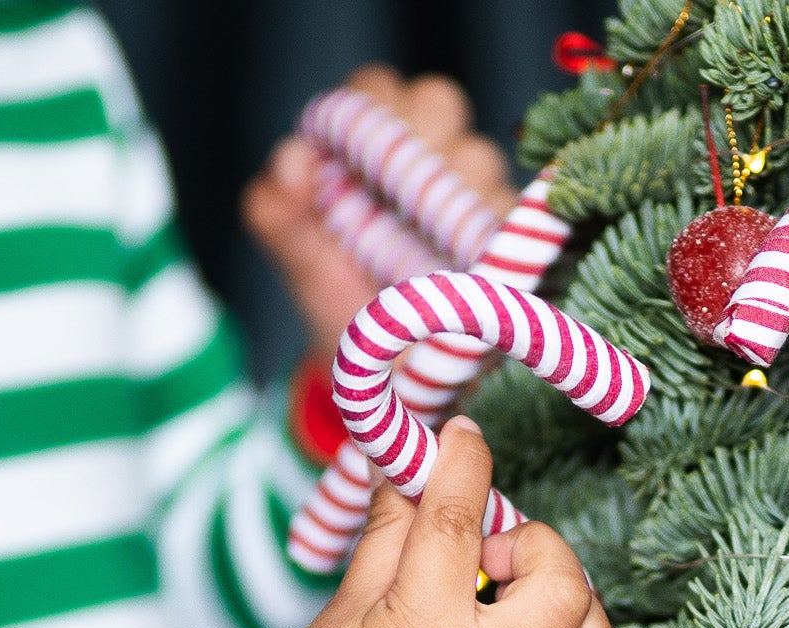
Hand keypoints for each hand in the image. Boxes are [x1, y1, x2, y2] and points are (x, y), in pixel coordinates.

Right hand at [169, 419, 611, 627]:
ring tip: (510, 594)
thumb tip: (415, 469)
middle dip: (533, 544)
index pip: (462, 519)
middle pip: (562, 579)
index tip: (461, 439)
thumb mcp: (343, 608)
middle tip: (484, 550)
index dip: (464, 463)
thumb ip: (391, 534)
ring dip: (563, 596)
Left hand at [242, 66, 513, 362]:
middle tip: (392, 187)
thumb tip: (292, 160)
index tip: (358, 144)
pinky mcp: (512, 238)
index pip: (378, 89)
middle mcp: (427, 159)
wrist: (386, 376)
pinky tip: (459, 266)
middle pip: (439, 103)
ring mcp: (474, 196)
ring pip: (477, 157)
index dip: (372, 104)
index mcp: (371, 147)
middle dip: (416, 135)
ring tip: (418, 244)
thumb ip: (275, 211)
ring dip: (447, 193)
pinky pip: (512, 215)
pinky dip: (485, 235)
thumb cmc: (339, 303)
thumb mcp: (298, 263)